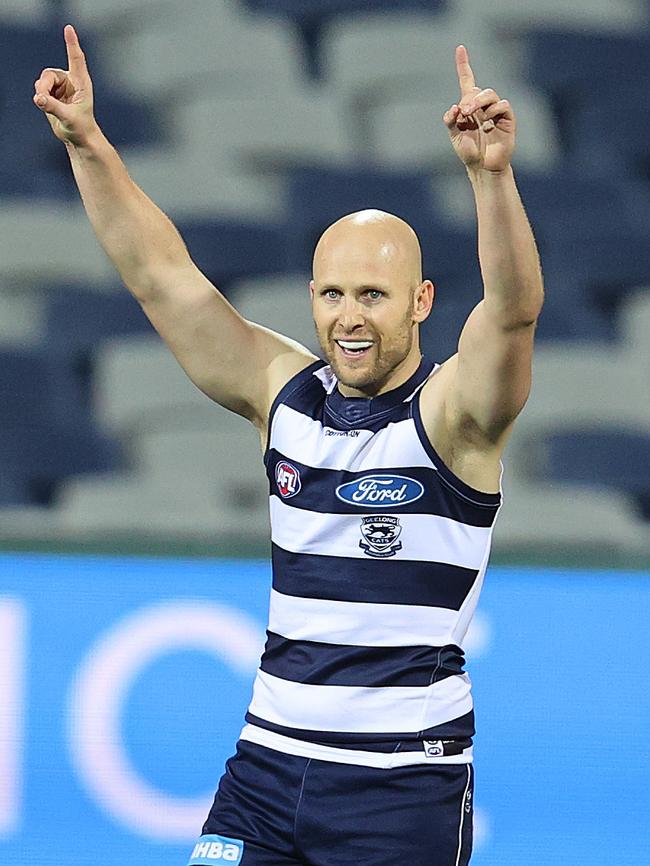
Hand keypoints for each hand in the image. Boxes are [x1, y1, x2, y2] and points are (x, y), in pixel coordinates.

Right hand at [33, 24, 96, 146]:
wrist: (78, 137)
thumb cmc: (81, 128)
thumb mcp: (68, 118)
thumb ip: (53, 107)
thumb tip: (39, 98)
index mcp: (81, 83)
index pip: (76, 59)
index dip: (71, 43)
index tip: (68, 28)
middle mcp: (71, 81)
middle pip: (50, 74)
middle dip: (43, 86)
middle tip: (42, 99)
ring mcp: (61, 86)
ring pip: (43, 81)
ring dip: (42, 93)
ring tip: (47, 106)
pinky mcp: (53, 93)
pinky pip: (40, 89)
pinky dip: (40, 97)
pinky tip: (46, 106)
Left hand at [443, 45, 515, 173]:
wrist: (483, 167)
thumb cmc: (469, 151)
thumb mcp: (454, 136)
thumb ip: (450, 121)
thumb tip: (455, 107)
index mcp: (469, 107)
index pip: (468, 81)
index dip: (464, 65)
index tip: (460, 48)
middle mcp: (483, 106)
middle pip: (478, 90)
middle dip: (469, 99)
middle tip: (464, 112)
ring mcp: (496, 112)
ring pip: (490, 94)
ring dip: (479, 101)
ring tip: (471, 114)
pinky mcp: (507, 119)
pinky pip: (502, 105)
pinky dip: (493, 110)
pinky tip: (487, 121)